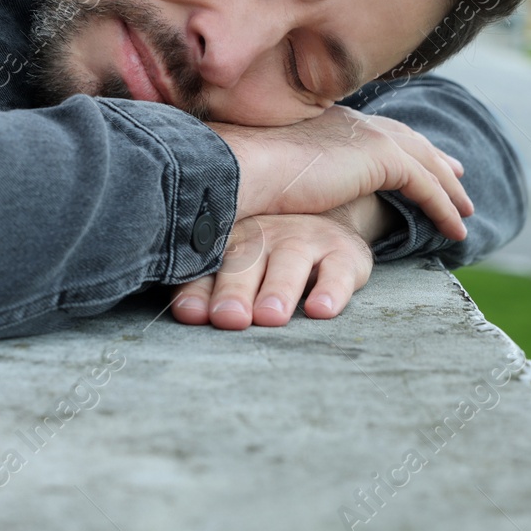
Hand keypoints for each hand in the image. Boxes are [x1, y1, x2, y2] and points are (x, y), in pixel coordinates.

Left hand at [168, 199, 385, 328]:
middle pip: (246, 263)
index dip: (198, 291)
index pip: (207, 268)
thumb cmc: (265, 253)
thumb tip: (187, 314)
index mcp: (230, 241)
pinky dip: (331, 290)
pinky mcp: (343, 252)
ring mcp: (304, 239)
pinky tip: (321, 309)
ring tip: (270, 316)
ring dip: (278, 289)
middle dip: (235, 291)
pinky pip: (338, 270)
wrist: (327, 213)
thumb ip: (205, 289)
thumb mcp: (235, 266)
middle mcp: (265, 235)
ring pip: (290, 261)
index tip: (192, 315)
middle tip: (230, 318)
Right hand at [211, 106, 470, 240]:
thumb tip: (274, 192)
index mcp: (327, 120)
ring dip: (448, 189)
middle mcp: (351, 121)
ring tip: (465, 211)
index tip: (418, 156)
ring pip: (423, 164)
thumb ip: (284, 176)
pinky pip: (425, 187)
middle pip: (407, 140)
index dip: (400, 145)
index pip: (374, 132)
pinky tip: (456, 229)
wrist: (241, 168)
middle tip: (458, 174)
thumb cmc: (240, 177)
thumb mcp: (267, 173)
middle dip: (435, 158)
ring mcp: (368, 136)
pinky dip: (444, 207)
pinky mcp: (381, 159)